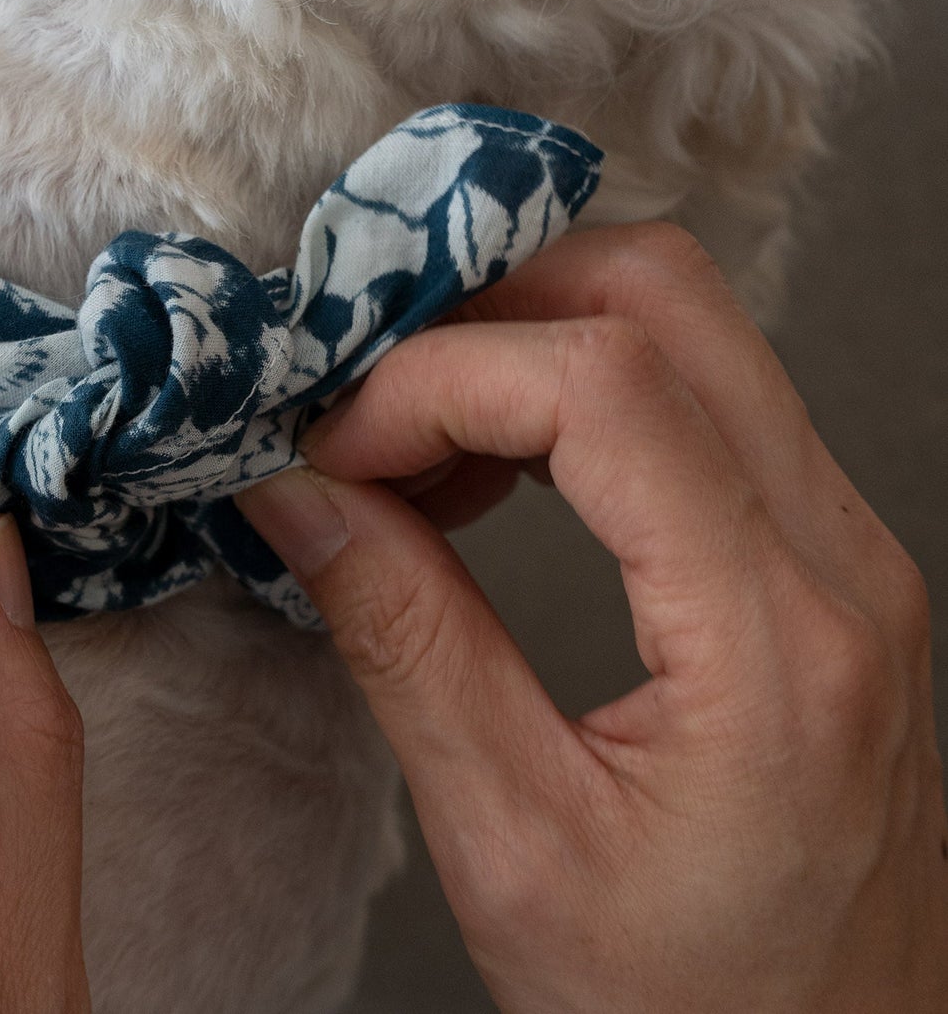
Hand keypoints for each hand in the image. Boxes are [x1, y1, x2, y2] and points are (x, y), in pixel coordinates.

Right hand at [238, 223, 947, 1012]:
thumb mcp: (513, 846)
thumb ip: (405, 640)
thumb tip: (300, 492)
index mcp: (777, 641)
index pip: (605, 384)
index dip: (439, 378)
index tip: (338, 447)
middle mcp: (840, 558)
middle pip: (663, 295)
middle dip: (488, 304)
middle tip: (371, 393)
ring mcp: (843, 545)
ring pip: (685, 322)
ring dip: (525, 340)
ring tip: (415, 444)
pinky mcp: (819, 553)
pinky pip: (696, 395)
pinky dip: (569, 390)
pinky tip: (486, 470)